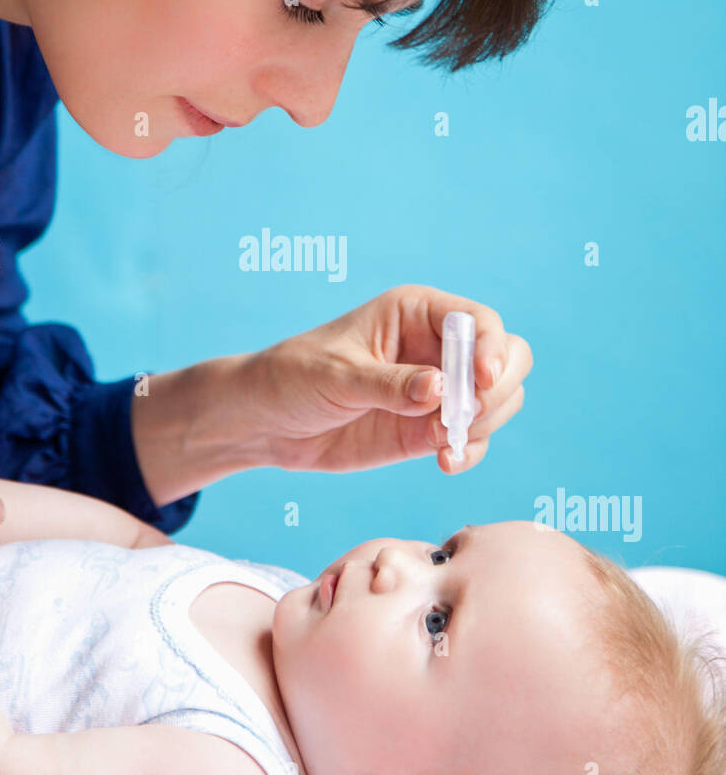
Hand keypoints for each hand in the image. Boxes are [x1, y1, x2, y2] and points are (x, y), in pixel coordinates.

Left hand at [241, 284, 531, 475]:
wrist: (266, 422)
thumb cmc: (293, 377)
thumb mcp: (337, 375)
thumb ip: (389, 384)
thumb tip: (441, 391)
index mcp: (417, 312)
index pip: (478, 321)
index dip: (492, 349)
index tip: (484, 381)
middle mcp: (436, 347)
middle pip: (507, 357)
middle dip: (497, 389)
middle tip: (466, 417)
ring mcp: (438, 391)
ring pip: (499, 401)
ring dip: (484, 424)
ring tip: (443, 444)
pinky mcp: (429, 430)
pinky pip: (473, 439)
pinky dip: (470, 451)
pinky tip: (446, 462)